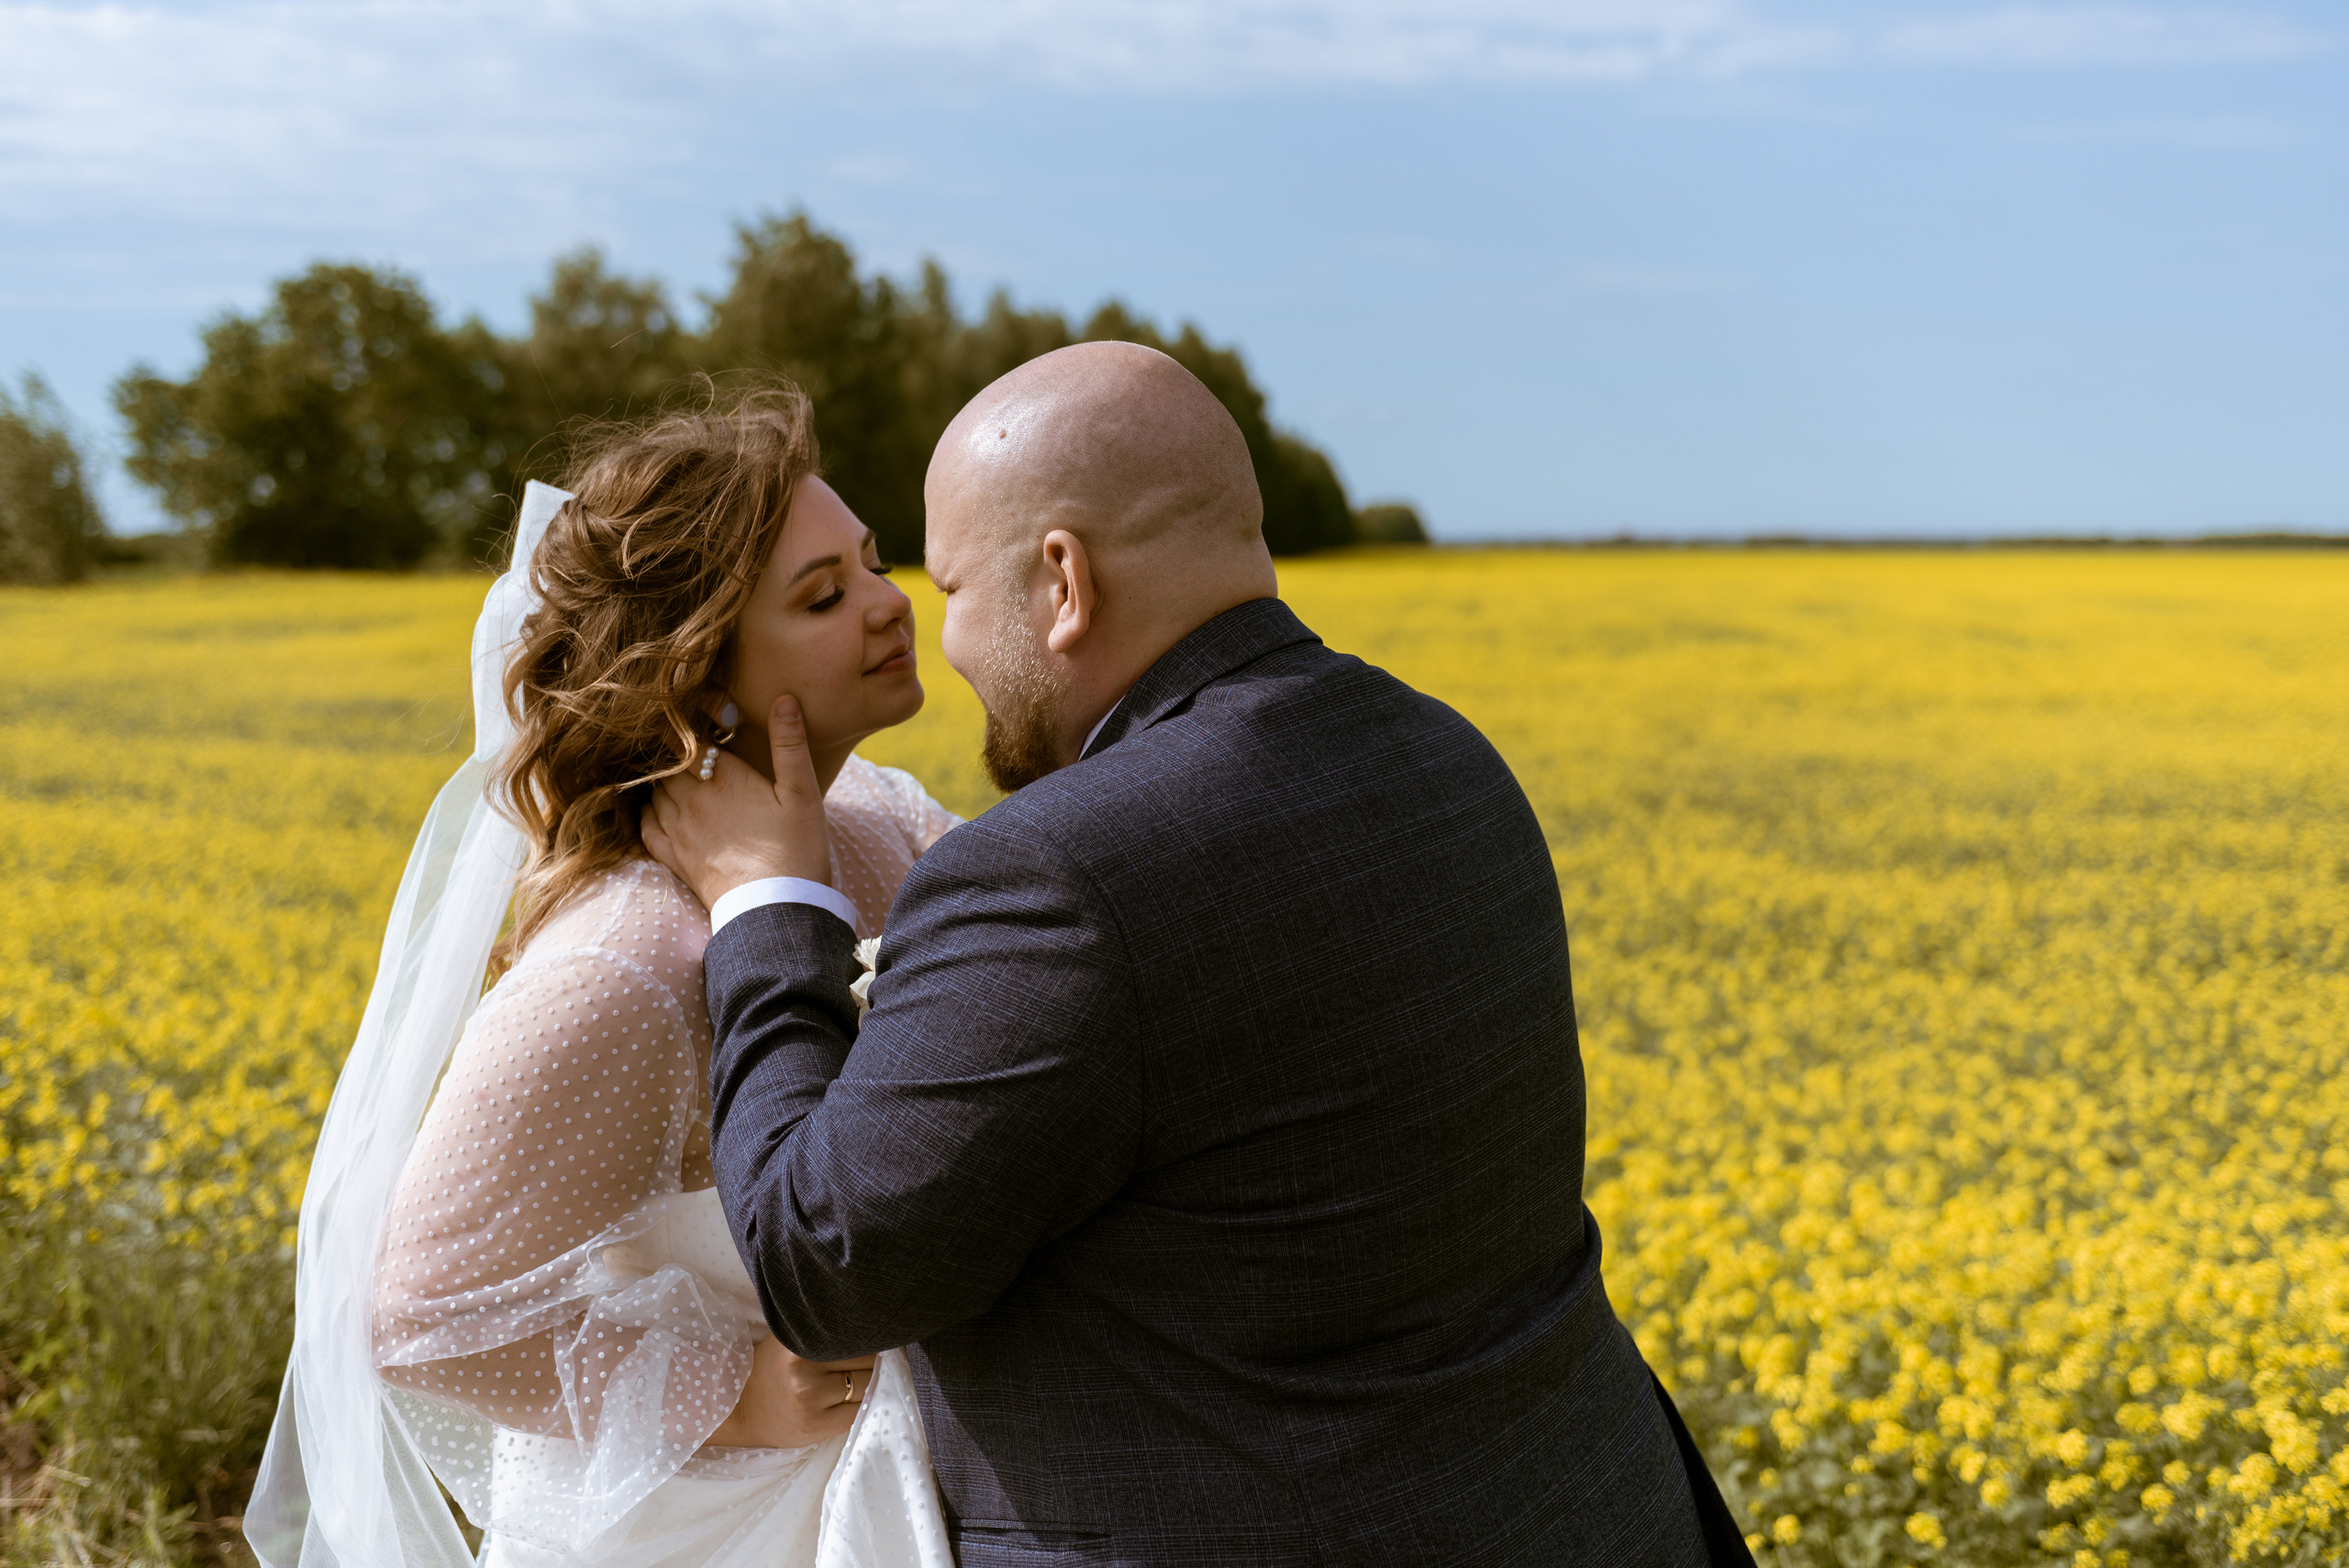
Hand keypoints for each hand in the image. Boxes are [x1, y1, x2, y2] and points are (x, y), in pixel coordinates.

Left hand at [642, 694, 832, 909]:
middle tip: (688, 748)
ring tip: (676, 775)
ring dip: (662, 780)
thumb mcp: (803, 793)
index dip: (690, 728)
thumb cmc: (797, 849)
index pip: (688, 739)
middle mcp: (692, 800)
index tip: (698, 720)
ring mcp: (679, 830)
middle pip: (667, 764)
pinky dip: (648, 812)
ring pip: (654, 791)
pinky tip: (658, 809)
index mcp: (723, 778)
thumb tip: (784, 698)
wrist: (776, 910)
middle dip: (675, 753)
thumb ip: (790, 744)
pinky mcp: (674, 858)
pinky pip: (646, 826)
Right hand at [705, 1333, 876, 1449]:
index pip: (855, 1338)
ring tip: (864, 1379)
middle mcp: (804, 1373)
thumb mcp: (788, 1340)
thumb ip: (821, 1331)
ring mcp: (810, 1401)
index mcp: (798, 1346)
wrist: (739, 1409)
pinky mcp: (816, 1426)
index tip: (874, 1338)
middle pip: (867, 1361)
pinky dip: (865, 1406)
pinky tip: (859, 1400)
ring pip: (867, 1387)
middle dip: (875, 1360)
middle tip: (873, 1360)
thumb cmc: (770, 1368)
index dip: (869, 1338)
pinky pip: (858, 1413)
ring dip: (873, 1383)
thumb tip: (868, 1325)